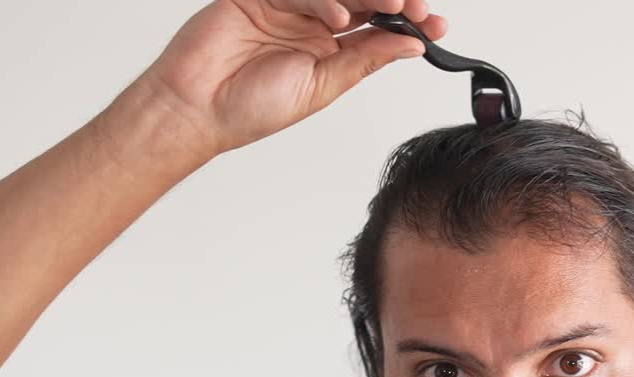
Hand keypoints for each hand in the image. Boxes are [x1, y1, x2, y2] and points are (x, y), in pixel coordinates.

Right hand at [138, 0, 447, 154]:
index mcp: (329, 50)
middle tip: (420, 8)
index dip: (408, 23)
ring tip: (394, 4)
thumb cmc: (250, 108)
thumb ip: (363, 61)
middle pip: (363, 1)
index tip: (438, 27)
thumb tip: (411, 47)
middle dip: (396, 2)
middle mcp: (311, 24)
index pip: (377, 28)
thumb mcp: (321, 88)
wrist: (196, 107)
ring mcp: (287, 7)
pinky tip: (336, 16)